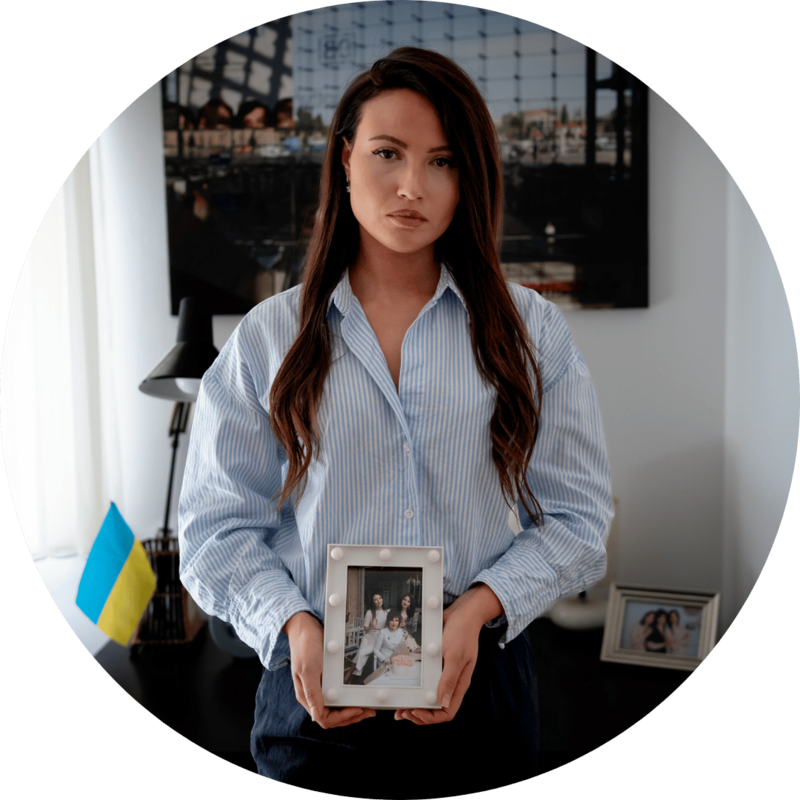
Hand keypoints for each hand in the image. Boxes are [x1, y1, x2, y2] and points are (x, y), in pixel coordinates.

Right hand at [283, 611, 375, 728]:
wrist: (305, 627)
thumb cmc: (304, 646)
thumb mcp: (308, 669)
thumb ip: (312, 693)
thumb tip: (316, 716)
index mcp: (306, 696)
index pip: (325, 718)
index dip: (342, 718)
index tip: (357, 709)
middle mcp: (313, 694)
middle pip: (332, 716)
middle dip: (351, 716)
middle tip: (368, 711)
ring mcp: (319, 687)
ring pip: (336, 708)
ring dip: (352, 710)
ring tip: (367, 707)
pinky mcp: (326, 679)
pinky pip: (337, 695)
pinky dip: (348, 698)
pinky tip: (358, 696)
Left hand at [394, 584, 502, 725]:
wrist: (462, 612)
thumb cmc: (462, 632)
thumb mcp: (455, 656)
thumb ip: (449, 679)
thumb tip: (443, 703)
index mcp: (459, 684)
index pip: (447, 712)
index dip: (431, 717)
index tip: (414, 711)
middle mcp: (451, 682)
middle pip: (436, 708)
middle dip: (419, 714)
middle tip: (402, 712)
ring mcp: (444, 673)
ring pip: (429, 696)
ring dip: (415, 703)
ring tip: (399, 706)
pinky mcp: (437, 664)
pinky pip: (426, 681)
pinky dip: (416, 687)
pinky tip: (405, 686)